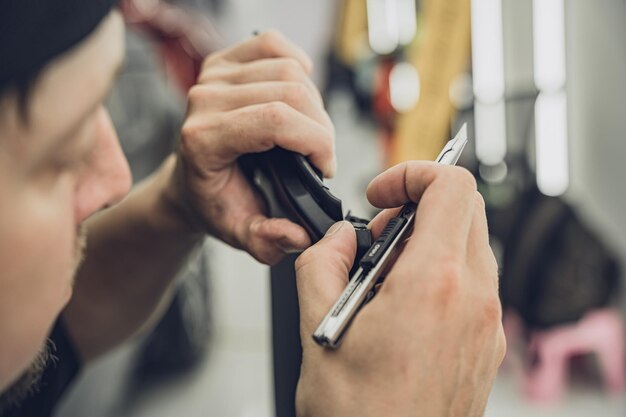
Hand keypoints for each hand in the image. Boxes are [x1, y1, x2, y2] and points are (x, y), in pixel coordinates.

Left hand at [169, 30, 335, 263]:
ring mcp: (213, 76)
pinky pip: (273, 44)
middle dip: (320, 126)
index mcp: (203, 140)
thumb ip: (267, 241)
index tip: (325, 166)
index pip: (274, 120)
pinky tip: (298, 94)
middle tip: (320, 155)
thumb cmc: (215, 201)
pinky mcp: (224, 61)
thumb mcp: (239, 233)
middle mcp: (204, 99)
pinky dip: (297, 65)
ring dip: (313, 102)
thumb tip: (297, 234)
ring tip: (308, 131)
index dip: (315, 141)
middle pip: (290, 91)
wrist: (190, 182)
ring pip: (289, 68)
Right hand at [295, 161, 504, 416]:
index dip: (412, 174)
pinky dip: (439, 274)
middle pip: (464, 211)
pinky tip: (401, 309)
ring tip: (383, 281)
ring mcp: (487, 324)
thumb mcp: (318, 328)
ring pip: (469, 246)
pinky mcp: (486, 343)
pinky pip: (471, 283)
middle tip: (378, 240)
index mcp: (434, 285)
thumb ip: (320, 262)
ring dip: (426, 244)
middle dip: (416, 209)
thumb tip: (334, 238)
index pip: (452, 186)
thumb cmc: (361, 416)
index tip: (382, 196)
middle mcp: (474, 300)